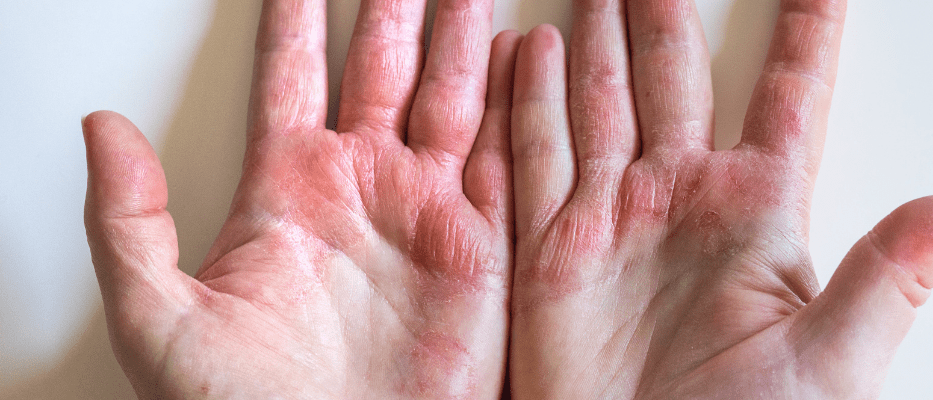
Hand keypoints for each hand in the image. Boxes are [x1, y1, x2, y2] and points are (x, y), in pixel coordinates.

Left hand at [83, 0, 519, 396]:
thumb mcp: (159, 319)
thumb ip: (129, 220)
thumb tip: (100, 128)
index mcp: (286, 190)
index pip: (291, 77)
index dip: (294, 19)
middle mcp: (361, 189)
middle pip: (381, 69)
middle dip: (393, 9)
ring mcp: (425, 213)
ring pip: (450, 98)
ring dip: (461, 40)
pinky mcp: (481, 247)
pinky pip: (504, 160)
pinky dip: (518, 106)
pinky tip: (523, 59)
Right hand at [507, 0, 932, 397]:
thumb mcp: (836, 357)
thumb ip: (893, 271)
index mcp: (757, 212)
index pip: (788, 94)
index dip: (805, 30)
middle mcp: (681, 201)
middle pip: (673, 77)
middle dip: (664, 17)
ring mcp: (611, 221)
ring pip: (599, 101)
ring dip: (592, 45)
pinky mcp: (548, 253)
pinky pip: (530, 158)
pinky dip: (523, 105)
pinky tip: (524, 58)